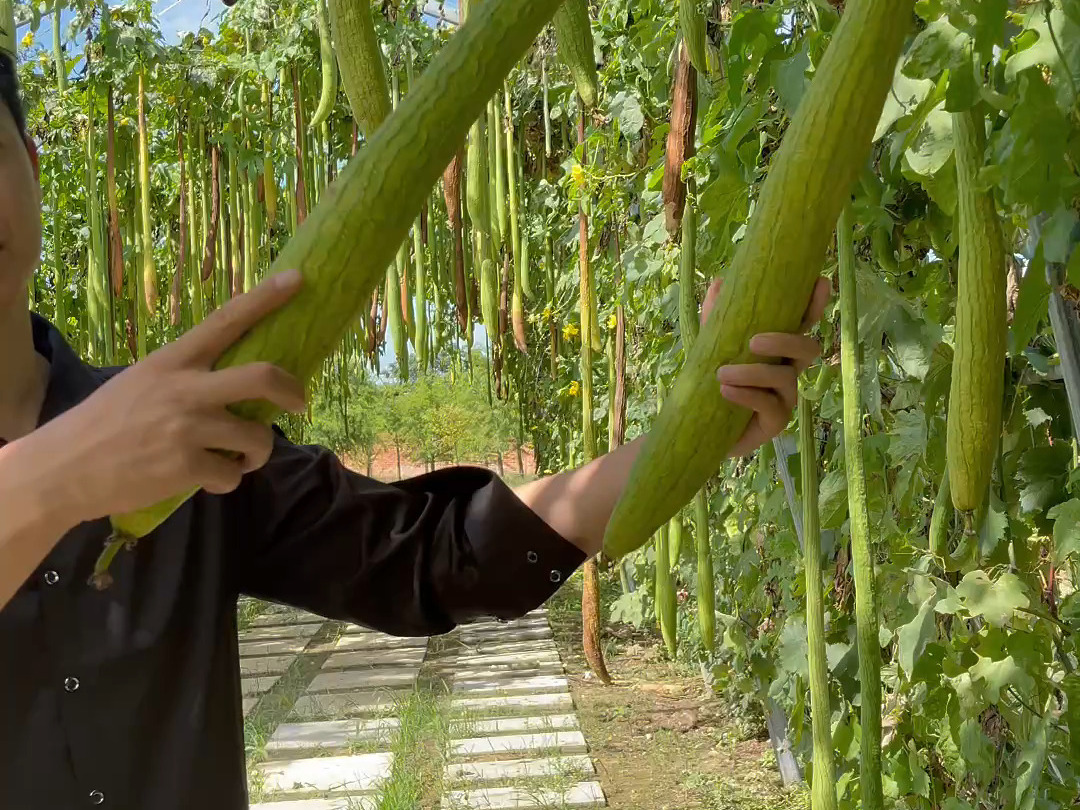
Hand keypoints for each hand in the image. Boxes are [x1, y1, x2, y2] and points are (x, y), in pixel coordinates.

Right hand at [41, 270, 308, 525]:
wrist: (64, 468)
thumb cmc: (107, 423)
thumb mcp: (143, 381)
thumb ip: (187, 377)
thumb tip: (237, 382)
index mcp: (174, 361)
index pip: (226, 320)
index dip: (265, 298)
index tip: (298, 279)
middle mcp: (185, 388)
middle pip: (262, 377)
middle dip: (292, 391)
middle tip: (298, 402)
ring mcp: (188, 427)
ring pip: (257, 437)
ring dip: (256, 453)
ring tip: (239, 458)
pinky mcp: (187, 466)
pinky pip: (232, 475)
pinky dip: (228, 481)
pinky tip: (207, 478)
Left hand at [702, 276, 830, 457]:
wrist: (700, 428)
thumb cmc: (712, 383)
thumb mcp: (711, 347)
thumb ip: (717, 319)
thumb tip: (719, 282)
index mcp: (779, 350)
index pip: (803, 324)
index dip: (814, 305)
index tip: (818, 282)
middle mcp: (788, 370)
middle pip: (807, 349)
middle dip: (785, 341)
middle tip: (754, 342)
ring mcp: (786, 397)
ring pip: (785, 378)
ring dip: (753, 373)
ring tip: (721, 374)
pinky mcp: (777, 422)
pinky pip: (770, 406)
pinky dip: (747, 396)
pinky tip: (726, 392)